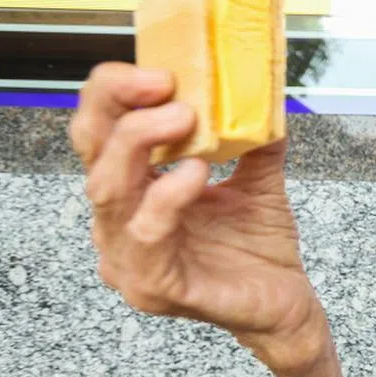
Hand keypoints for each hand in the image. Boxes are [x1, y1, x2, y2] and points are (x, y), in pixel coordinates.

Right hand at [69, 62, 324, 371]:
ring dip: (142, 144)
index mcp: (134, 189)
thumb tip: (262, 90)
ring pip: (107, 188)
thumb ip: (255, 137)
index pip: (100, 129)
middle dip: (121, 107)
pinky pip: (145, 234)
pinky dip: (167, 196)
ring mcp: (127, 256)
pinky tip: (195, 174)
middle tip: (168, 85)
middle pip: (91, 149)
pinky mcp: (150, 286)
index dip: (116, 92)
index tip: (161, 71)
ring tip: (185, 119)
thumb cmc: (259, 248)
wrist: (284, 304)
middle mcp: (118, 220)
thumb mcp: (259, 179)